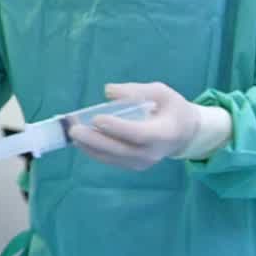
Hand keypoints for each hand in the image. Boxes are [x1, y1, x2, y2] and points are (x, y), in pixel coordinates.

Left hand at [69, 82, 222, 169]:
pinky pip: (111, 160)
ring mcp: (142, 162)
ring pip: (113, 157)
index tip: (97, 118)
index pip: (139, 134)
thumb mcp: (161, 92)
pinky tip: (80, 141)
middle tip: (74, 130)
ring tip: (72, 134)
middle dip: (95, 140)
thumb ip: (136, 91)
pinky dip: (94, 151)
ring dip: (90, 146)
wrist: (184, 133)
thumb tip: (109, 91)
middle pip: (121, 150)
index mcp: (164, 133)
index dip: (117, 128)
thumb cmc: (171, 109)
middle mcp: (153, 152)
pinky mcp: (133, 165)